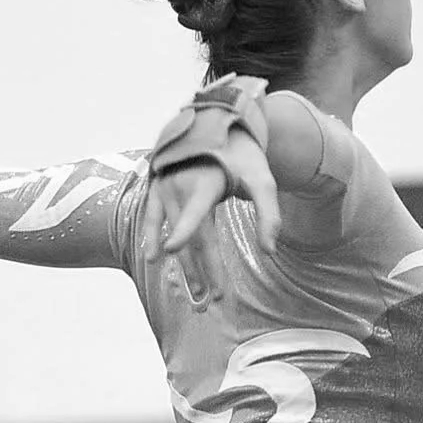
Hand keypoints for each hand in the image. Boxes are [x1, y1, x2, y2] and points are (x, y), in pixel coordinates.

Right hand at [143, 128, 280, 302]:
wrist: (216, 125)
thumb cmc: (242, 156)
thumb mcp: (263, 180)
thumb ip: (270, 216)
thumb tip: (270, 252)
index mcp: (205, 181)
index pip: (196, 213)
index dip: (184, 231)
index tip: (171, 249)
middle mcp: (179, 185)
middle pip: (191, 236)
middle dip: (203, 269)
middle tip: (216, 298)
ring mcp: (164, 188)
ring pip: (173, 234)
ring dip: (185, 265)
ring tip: (198, 293)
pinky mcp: (156, 189)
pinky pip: (153, 220)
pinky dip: (153, 239)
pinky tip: (153, 258)